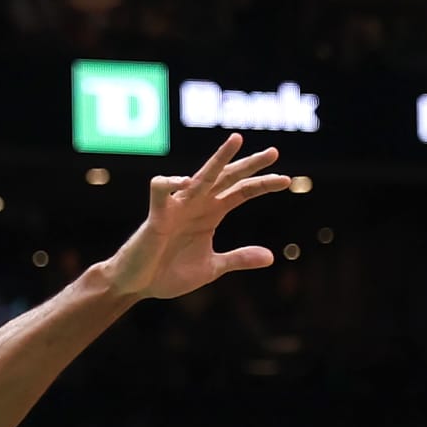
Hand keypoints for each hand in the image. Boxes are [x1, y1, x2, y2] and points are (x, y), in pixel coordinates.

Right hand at [102, 136, 289, 301]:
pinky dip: (172, 183)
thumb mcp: (213, 268)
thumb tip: (272, 256)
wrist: (138, 285)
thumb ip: (239, 259)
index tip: (287, 180)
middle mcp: (197, 204)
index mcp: (211, 214)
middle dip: (250, 164)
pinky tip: (186, 183)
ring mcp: (177, 207)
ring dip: (219, 158)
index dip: (263, 185)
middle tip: (275, 152)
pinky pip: (162, 189)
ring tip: (237, 141)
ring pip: (201, 175)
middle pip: (228, 177)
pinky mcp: (156, 216)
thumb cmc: (169, 272)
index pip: (242, 192)